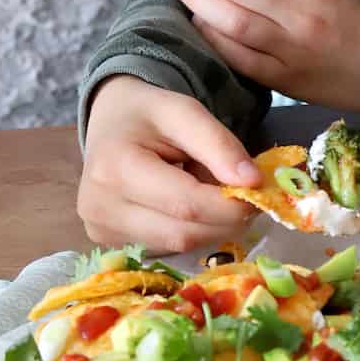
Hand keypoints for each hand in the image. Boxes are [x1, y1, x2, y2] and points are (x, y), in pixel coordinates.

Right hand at [77, 76, 261, 253]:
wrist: (109, 122)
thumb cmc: (147, 115)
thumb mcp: (184, 111)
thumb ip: (220, 145)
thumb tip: (253, 183)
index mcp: (116, 168)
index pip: (187, 205)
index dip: (231, 206)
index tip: (259, 191)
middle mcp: (100, 208)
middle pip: (184, 234)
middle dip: (225, 220)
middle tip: (246, 198)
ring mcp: (100, 231)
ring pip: (178, 247)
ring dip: (210, 227)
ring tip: (213, 196)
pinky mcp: (108, 244)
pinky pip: (166, 249)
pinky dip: (190, 232)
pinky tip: (189, 209)